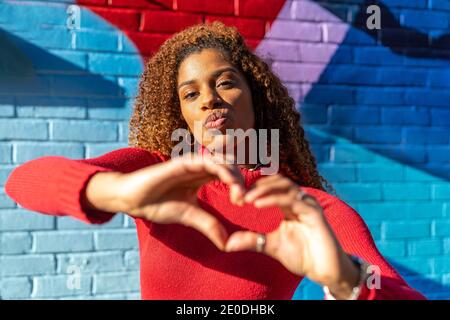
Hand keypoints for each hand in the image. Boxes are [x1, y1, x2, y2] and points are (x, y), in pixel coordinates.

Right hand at [85, 153, 245, 249]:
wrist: (134, 200)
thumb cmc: (158, 204)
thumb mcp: (189, 216)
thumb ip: (208, 225)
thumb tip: (226, 243)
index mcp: (202, 177)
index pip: (228, 176)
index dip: (239, 187)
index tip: (244, 203)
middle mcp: (200, 168)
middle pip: (230, 167)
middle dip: (242, 182)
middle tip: (245, 200)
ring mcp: (193, 163)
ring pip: (223, 162)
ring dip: (235, 177)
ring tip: (240, 195)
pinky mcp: (184, 162)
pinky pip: (209, 161)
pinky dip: (223, 170)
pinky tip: (230, 184)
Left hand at [224, 174, 359, 298]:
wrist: (325, 271)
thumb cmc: (302, 256)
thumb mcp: (271, 246)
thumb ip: (252, 241)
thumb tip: (228, 244)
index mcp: (290, 204)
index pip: (272, 185)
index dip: (254, 188)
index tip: (235, 197)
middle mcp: (301, 200)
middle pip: (278, 180)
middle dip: (257, 185)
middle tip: (238, 194)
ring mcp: (308, 205)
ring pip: (284, 185)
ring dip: (263, 189)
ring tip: (246, 198)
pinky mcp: (315, 213)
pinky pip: (291, 200)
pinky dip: (273, 199)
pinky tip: (257, 204)